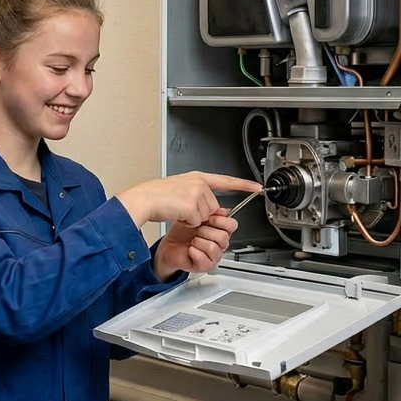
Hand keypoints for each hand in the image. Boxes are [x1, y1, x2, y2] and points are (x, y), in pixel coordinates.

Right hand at [116, 172, 260, 228]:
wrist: (143, 199)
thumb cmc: (156, 196)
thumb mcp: (180, 189)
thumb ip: (198, 194)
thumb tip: (213, 208)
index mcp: (197, 177)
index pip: (226, 180)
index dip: (244, 185)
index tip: (257, 187)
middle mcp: (199, 183)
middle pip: (213, 206)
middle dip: (201, 212)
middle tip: (182, 208)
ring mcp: (197, 193)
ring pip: (206, 215)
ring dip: (193, 218)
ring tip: (177, 210)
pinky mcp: (192, 205)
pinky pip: (197, 221)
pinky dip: (187, 223)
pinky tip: (176, 214)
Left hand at [153, 210, 237, 279]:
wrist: (169, 246)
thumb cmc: (181, 233)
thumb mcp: (193, 217)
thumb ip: (209, 213)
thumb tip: (223, 210)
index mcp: (220, 230)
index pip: (232, 225)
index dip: (220, 221)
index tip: (208, 218)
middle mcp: (220, 244)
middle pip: (223, 237)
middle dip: (205, 231)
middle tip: (196, 231)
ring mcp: (214, 256)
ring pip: (213, 248)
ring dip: (198, 242)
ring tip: (192, 241)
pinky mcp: (206, 266)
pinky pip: (204, 259)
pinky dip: (194, 252)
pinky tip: (190, 250)